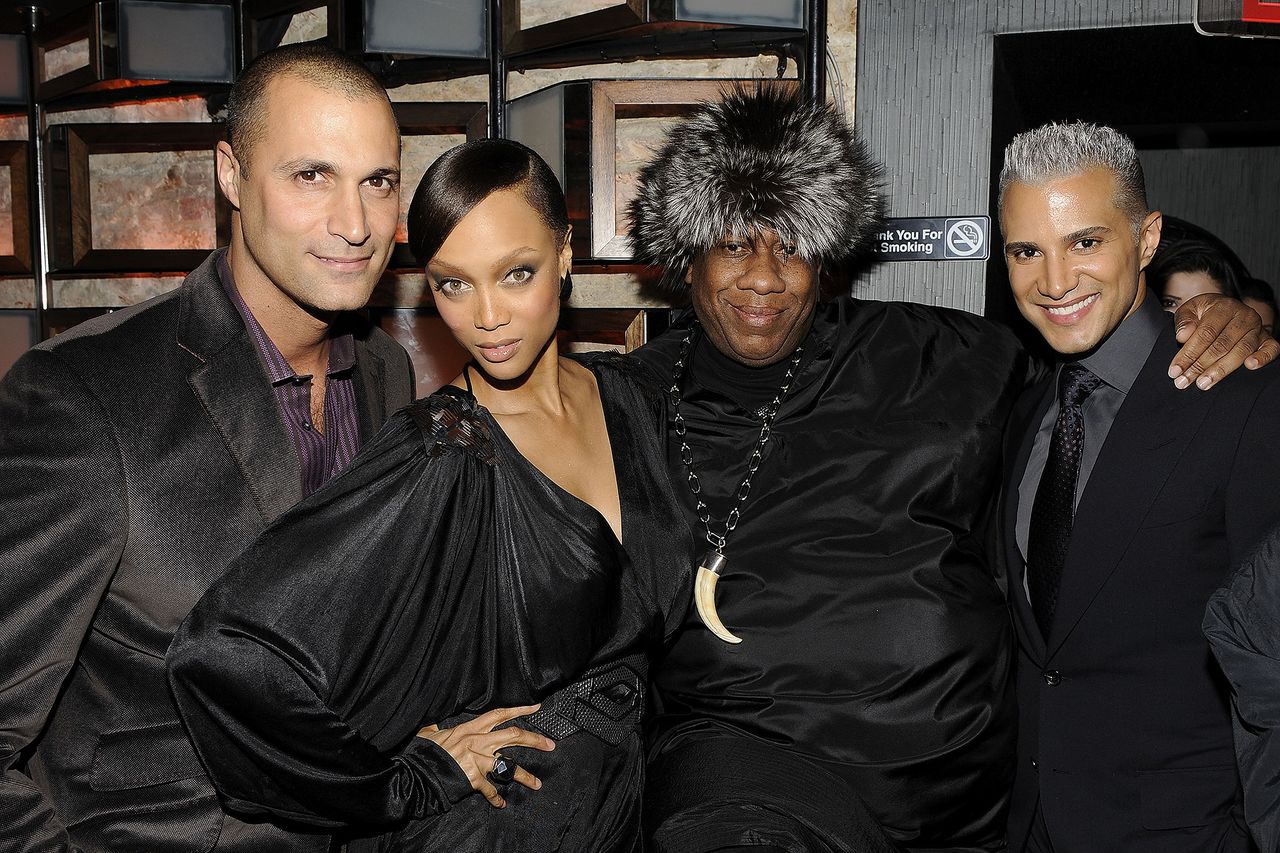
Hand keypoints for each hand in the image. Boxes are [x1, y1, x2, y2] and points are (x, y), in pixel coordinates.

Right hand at [416, 704, 554, 807]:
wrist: (416, 773)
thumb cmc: (423, 753)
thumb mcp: (430, 733)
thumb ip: (437, 728)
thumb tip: (434, 723)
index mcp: (469, 728)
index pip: (499, 714)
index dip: (519, 709)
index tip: (536, 708)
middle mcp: (478, 742)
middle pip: (514, 736)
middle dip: (535, 740)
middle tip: (550, 744)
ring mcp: (478, 761)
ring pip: (509, 766)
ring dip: (525, 777)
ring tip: (536, 784)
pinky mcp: (474, 779)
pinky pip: (490, 790)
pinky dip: (496, 798)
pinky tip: (501, 803)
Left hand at [1169, 293, 1278, 389]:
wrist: (1225, 308)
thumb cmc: (1205, 312)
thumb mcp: (1190, 310)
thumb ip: (1184, 321)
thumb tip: (1182, 336)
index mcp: (1223, 307)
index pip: (1205, 334)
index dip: (1188, 354)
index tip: (1175, 371)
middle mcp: (1243, 317)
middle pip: (1221, 345)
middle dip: (1200, 366)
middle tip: (1184, 382)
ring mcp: (1257, 328)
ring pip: (1241, 351)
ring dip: (1221, 370)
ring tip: (1203, 383)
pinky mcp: (1267, 339)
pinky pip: (1271, 349)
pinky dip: (1262, 358)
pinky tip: (1250, 366)